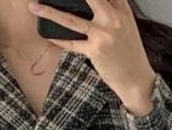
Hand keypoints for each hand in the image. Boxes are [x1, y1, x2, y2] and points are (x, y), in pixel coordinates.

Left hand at [27, 0, 156, 115]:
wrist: (137, 80)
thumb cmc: (129, 53)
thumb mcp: (126, 26)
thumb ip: (113, 10)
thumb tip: (93, 4)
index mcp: (122, 9)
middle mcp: (113, 18)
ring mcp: (103, 34)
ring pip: (71, 19)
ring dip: (49, 12)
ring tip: (34, 7)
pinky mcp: (95, 50)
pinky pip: (71, 43)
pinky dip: (58, 40)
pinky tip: (47, 35)